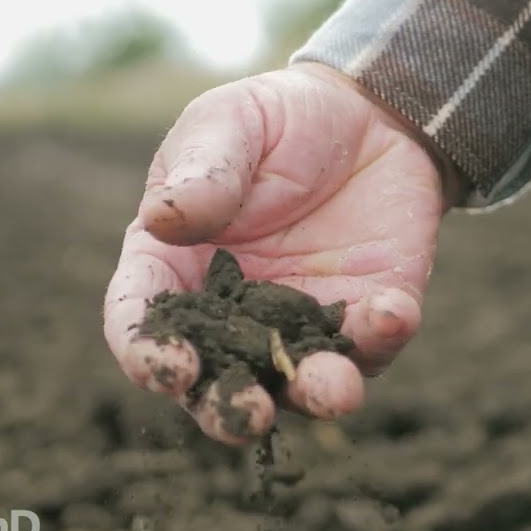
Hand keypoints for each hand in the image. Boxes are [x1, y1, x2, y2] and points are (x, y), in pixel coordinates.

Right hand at [103, 64, 446, 445]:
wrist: (370, 115)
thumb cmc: (276, 121)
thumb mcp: (230, 123)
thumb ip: (202, 170)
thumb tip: (163, 217)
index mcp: (173, 267)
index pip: (141, 321)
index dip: (147, 352)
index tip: (167, 367)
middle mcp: (232, 314)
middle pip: (217, 381)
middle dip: (230, 408)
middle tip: (248, 415)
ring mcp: (301, 325)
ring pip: (299, 383)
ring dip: (314, 394)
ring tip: (331, 389)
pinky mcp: (365, 317)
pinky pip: (372, 343)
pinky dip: (381, 335)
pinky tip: (389, 310)